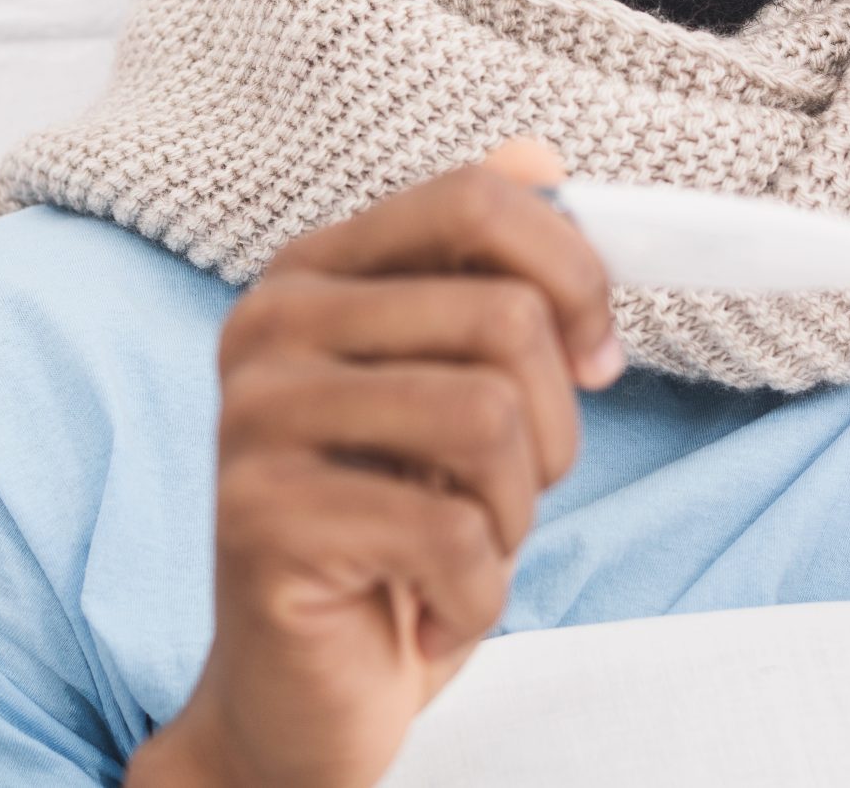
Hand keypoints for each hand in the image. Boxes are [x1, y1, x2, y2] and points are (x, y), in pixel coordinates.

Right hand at [128, 138, 622, 787]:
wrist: (303, 693)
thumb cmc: (395, 534)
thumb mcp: (455, 390)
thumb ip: (486, 274)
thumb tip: (539, 157)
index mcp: (315, 272)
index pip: (475, 201)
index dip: (574, 275)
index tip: (597, 360)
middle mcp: (268, 325)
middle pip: (504, 320)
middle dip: (552, 432)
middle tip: (504, 497)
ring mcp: (253, 420)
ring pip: (489, 423)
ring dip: (513, 516)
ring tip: (462, 549)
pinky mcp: (261, 519)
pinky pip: (452, 535)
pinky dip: (476, 595)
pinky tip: (427, 610)